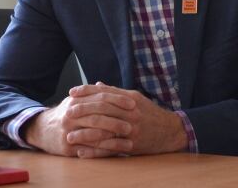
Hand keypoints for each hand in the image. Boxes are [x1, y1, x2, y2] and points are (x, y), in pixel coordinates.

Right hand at [24, 89, 136, 157]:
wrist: (42, 130)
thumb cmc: (66, 114)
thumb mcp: (76, 100)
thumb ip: (92, 94)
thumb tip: (108, 86)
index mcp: (75, 101)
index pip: (100, 97)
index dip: (117, 100)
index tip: (133, 103)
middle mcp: (70, 114)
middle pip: (98, 114)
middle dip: (117, 117)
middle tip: (134, 120)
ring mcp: (68, 131)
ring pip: (94, 131)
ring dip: (114, 134)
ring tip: (129, 136)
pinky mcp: (67, 147)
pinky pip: (89, 148)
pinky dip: (104, 148)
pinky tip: (117, 149)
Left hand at [67, 82, 188, 156]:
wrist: (170, 131)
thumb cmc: (150, 113)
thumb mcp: (134, 98)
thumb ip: (115, 92)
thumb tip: (97, 84)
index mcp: (129, 99)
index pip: (105, 92)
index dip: (87, 91)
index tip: (72, 92)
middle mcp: (130, 112)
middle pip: (103, 109)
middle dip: (83, 111)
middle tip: (67, 113)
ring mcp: (131, 129)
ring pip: (105, 131)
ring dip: (85, 134)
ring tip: (70, 136)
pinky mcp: (132, 145)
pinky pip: (110, 149)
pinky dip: (95, 152)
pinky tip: (83, 153)